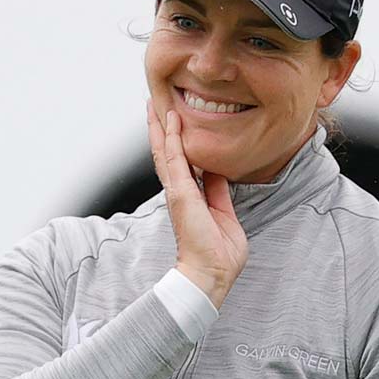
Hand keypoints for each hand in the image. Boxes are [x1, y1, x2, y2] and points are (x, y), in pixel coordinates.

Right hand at [148, 104, 247, 308]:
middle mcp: (180, 192)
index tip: (173, 121)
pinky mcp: (181, 194)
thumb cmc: (219, 253)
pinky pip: (175, 160)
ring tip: (154, 104)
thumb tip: (217, 172)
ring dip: (159, 127)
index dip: (175, 142)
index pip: (181, 163)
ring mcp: (178, 191)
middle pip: (165, 153)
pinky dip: (171, 138)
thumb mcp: (224, 214)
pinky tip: (170, 120)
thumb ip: (218, 192)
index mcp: (190, 197)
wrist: (211, 274)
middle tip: (154, 105)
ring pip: (165, 151)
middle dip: (160, 129)